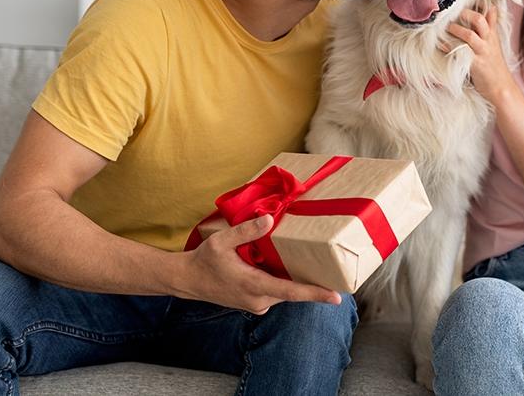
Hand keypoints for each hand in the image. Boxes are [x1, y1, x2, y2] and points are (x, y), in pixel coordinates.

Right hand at [173, 214, 341, 313]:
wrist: (187, 280)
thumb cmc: (204, 260)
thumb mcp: (222, 241)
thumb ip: (246, 231)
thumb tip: (270, 220)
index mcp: (253, 285)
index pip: (291, 292)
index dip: (315, 294)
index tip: (336, 296)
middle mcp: (258, 300)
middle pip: (292, 291)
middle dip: (310, 281)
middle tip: (329, 267)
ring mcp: (256, 304)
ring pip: (284, 291)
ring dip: (294, 280)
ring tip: (308, 262)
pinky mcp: (254, 303)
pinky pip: (275, 292)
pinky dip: (281, 280)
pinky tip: (282, 265)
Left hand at [442, 5, 515, 105]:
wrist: (502, 87)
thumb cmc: (494, 65)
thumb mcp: (495, 42)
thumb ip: (492, 25)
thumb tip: (492, 7)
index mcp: (493, 35)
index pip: (489, 13)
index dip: (479, 3)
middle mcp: (488, 41)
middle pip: (479, 20)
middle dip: (465, 14)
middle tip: (453, 11)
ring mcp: (482, 52)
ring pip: (469, 35)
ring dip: (455, 29)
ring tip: (446, 27)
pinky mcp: (476, 64)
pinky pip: (461, 53)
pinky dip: (449, 48)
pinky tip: (441, 45)